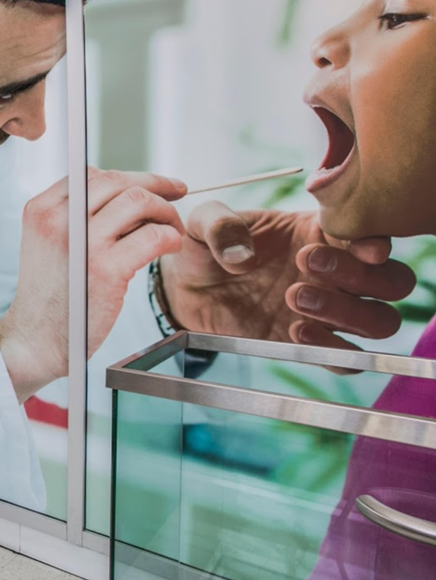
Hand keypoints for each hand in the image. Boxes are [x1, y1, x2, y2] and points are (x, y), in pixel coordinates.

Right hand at [0, 169, 186, 401]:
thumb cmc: (48, 297)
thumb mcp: (46, 243)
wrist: (34, 340)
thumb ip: (75, 218)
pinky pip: (153, 235)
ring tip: (171, 227)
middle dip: (154, 185)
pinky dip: (170, 237)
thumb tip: (125, 196)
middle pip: (117, 181)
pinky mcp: (107, 269)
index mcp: (41, 210)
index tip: (151, 184)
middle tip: (176, 195)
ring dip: (165, 211)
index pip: (90, 174)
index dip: (127, 176)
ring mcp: (83, 243)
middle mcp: (59, 220)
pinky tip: (170, 247)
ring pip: (139, 201)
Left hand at [159, 202, 415, 351]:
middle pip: (394, 281)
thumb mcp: (202, 222)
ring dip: (348, 312)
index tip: (361, 247)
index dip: (377, 241)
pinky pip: (347, 359)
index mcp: (322, 232)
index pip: (374, 236)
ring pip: (380, 321)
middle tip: (306, 264)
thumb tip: (242, 255)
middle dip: (362, 276)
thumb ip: (220, 225)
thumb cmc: (205, 247)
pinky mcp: (310, 344)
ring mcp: (328, 310)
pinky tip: (292, 331)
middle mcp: (337, 272)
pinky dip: (332, 350)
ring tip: (294, 298)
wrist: (187, 287)